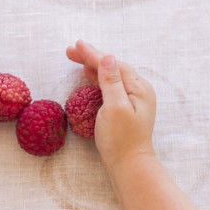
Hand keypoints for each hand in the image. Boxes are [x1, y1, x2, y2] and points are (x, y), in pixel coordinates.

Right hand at [66, 40, 156, 169]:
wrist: (129, 164)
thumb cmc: (121, 139)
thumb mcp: (114, 107)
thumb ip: (111, 81)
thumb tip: (108, 58)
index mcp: (138, 88)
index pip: (112, 64)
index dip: (93, 54)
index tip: (76, 45)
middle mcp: (138, 90)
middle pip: (112, 67)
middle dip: (91, 58)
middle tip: (70, 51)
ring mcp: (133, 99)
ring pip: (111, 75)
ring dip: (93, 66)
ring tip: (76, 58)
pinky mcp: (126, 108)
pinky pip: (110, 85)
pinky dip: (97, 78)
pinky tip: (89, 75)